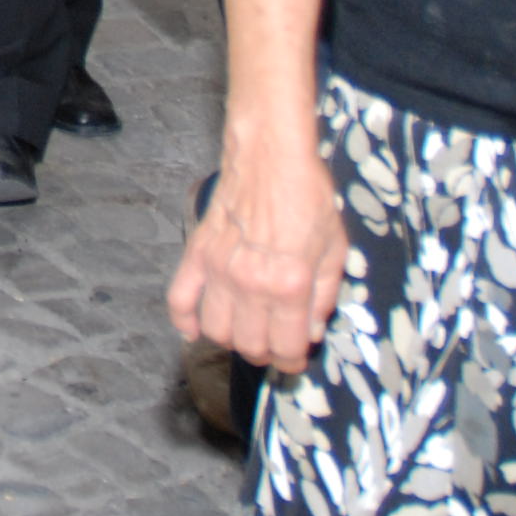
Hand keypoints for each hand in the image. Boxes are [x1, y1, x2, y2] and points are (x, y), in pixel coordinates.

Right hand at [170, 130, 351, 373]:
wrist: (270, 154)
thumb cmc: (309, 197)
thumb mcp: (335, 249)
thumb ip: (325, 297)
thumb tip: (311, 332)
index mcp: (290, 285)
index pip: (285, 347)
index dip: (292, 361)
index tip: (295, 359)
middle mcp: (251, 285)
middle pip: (249, 345)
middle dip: (265, 353)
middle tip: (274, 343)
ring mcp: (219, 270)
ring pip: (216, 329)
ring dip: (231, 339)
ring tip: (245, 330)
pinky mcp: (197, 254)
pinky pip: (180, 299)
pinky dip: (183, 321)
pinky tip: (195, 328)